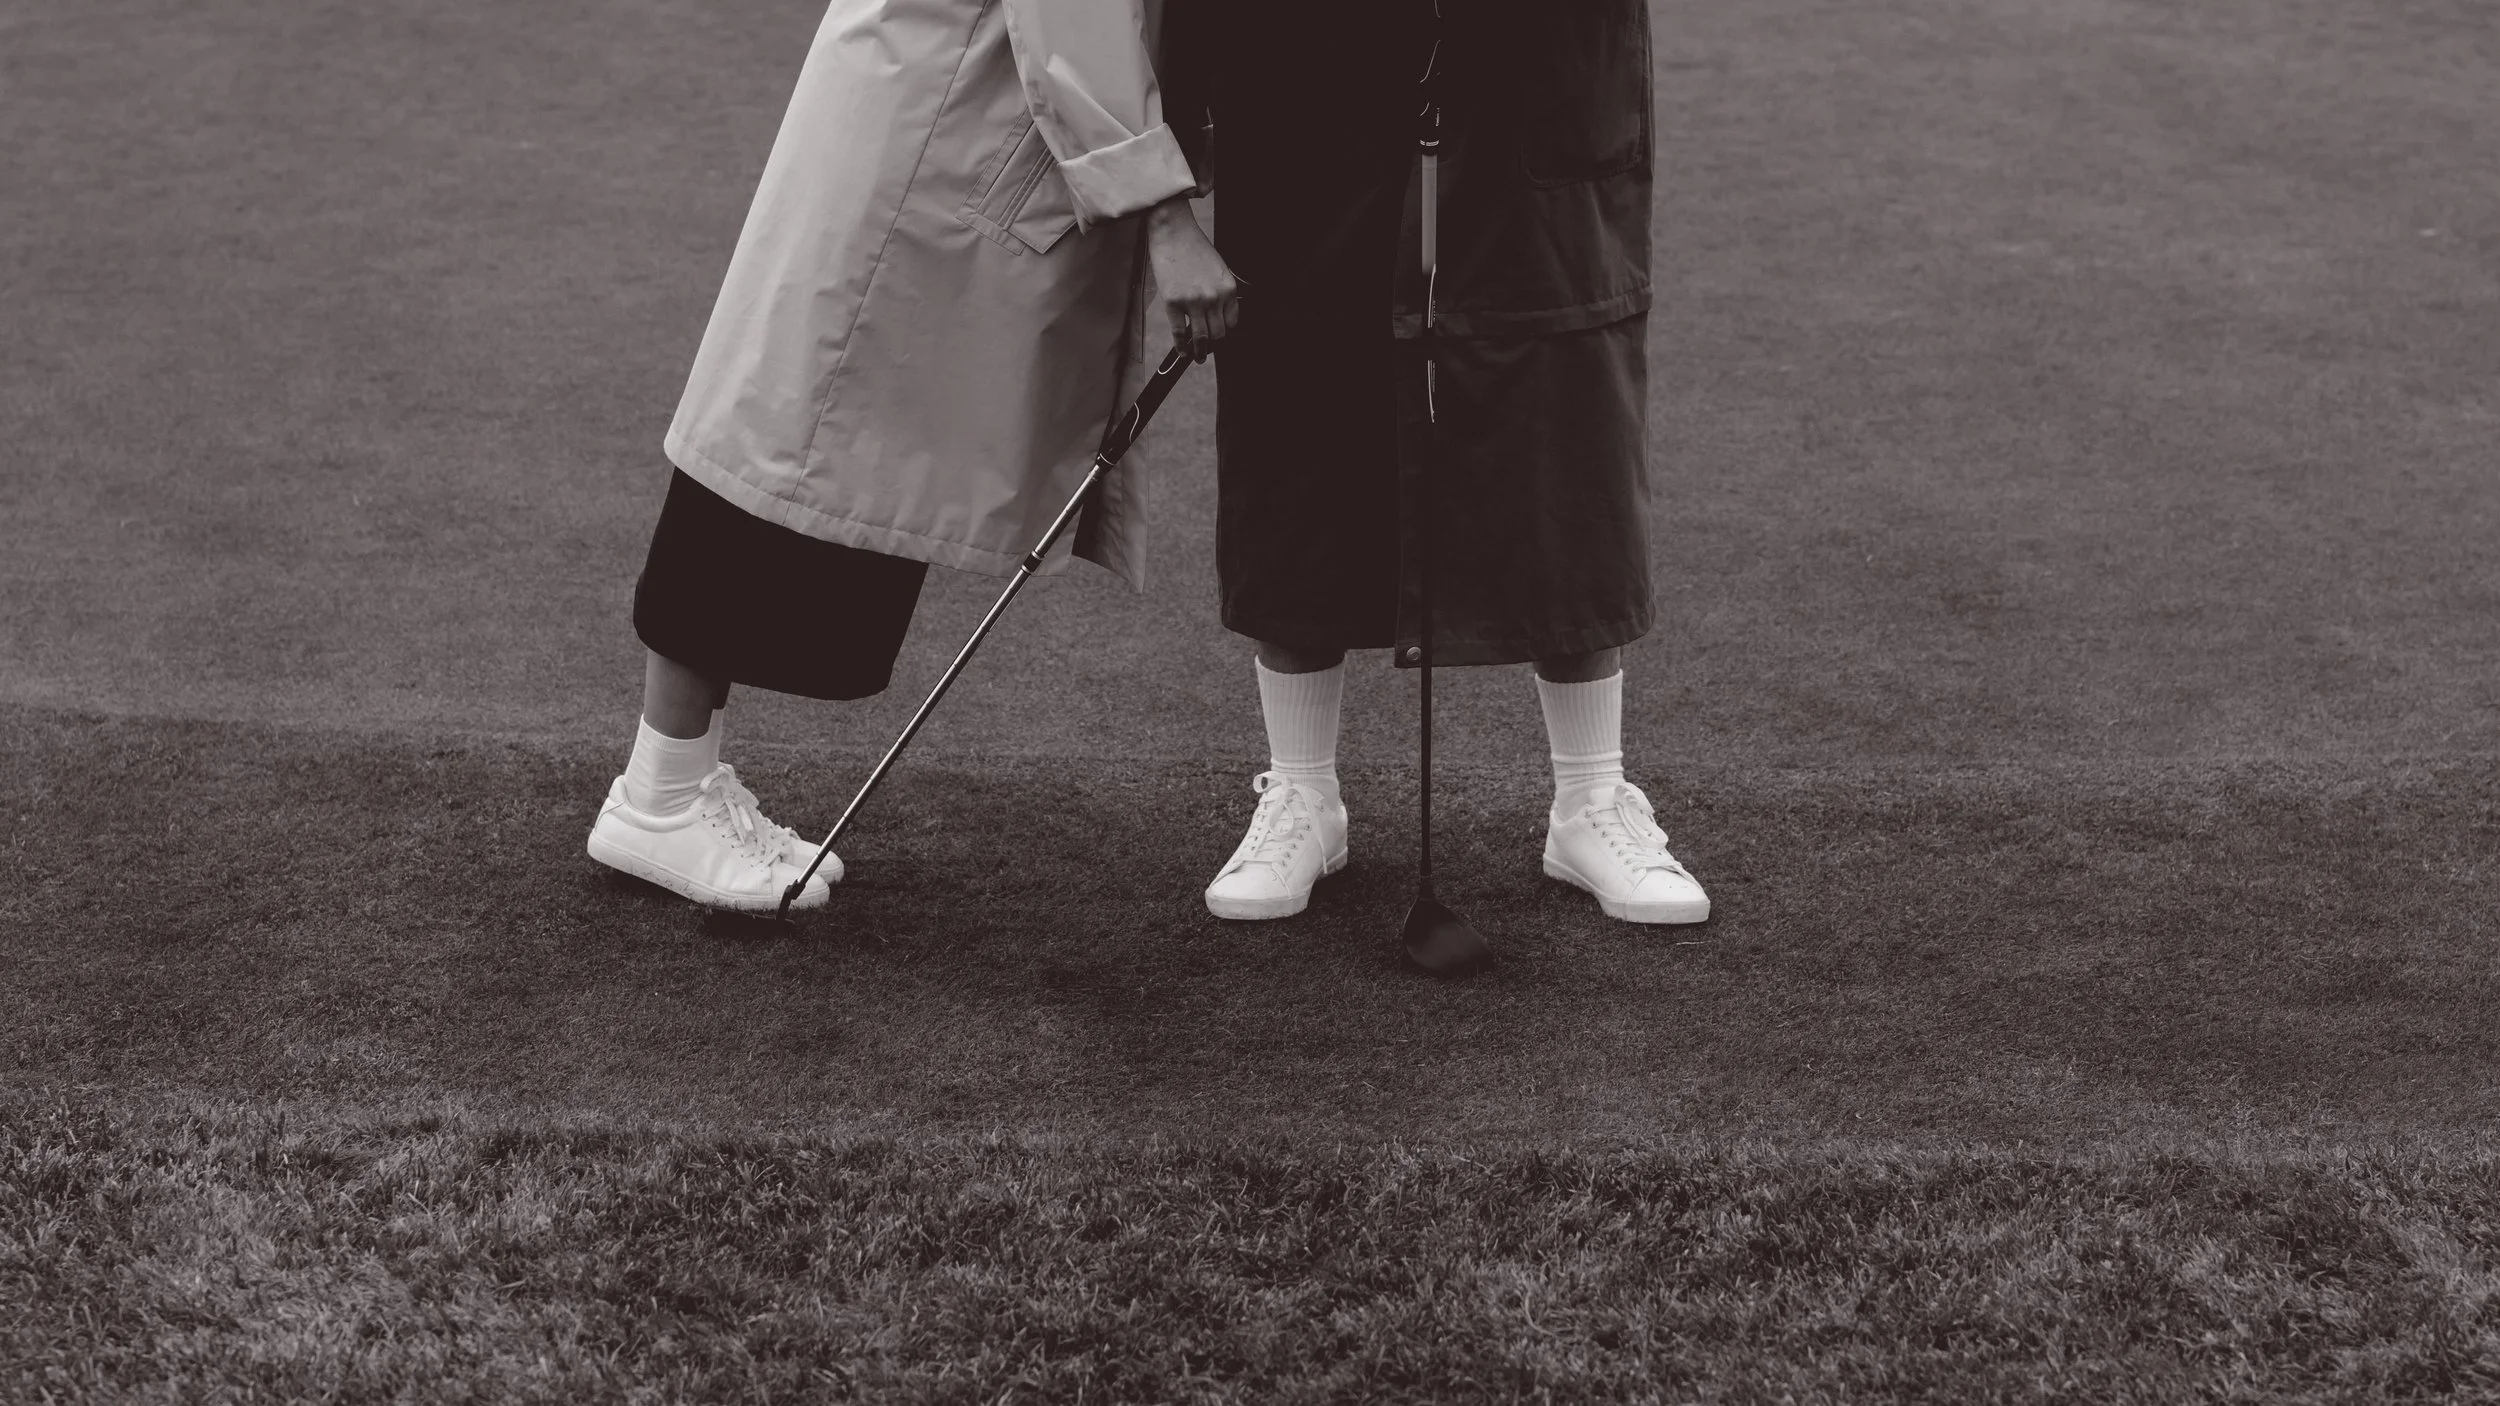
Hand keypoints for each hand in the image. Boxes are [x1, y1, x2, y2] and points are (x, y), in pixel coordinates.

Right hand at [1145, 198, 1240, 360]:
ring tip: (1198, 357)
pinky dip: (1181, 346)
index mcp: (1228, 289)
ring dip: (1200, 352)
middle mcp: (1214, 298)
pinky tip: (1182, 351)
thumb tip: (1216, 314)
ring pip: (1201, 338)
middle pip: (1218, 334)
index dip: (1225, 332)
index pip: (1231, 322)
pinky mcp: (1174, 303)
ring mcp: (1193, 302)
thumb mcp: (1218, 268)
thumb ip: (1220, 291)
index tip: (1218, 336)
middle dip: (1214, 345)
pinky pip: (1180, 333)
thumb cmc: (1194, 248)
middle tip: (1208, 351)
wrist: (1174, 233)